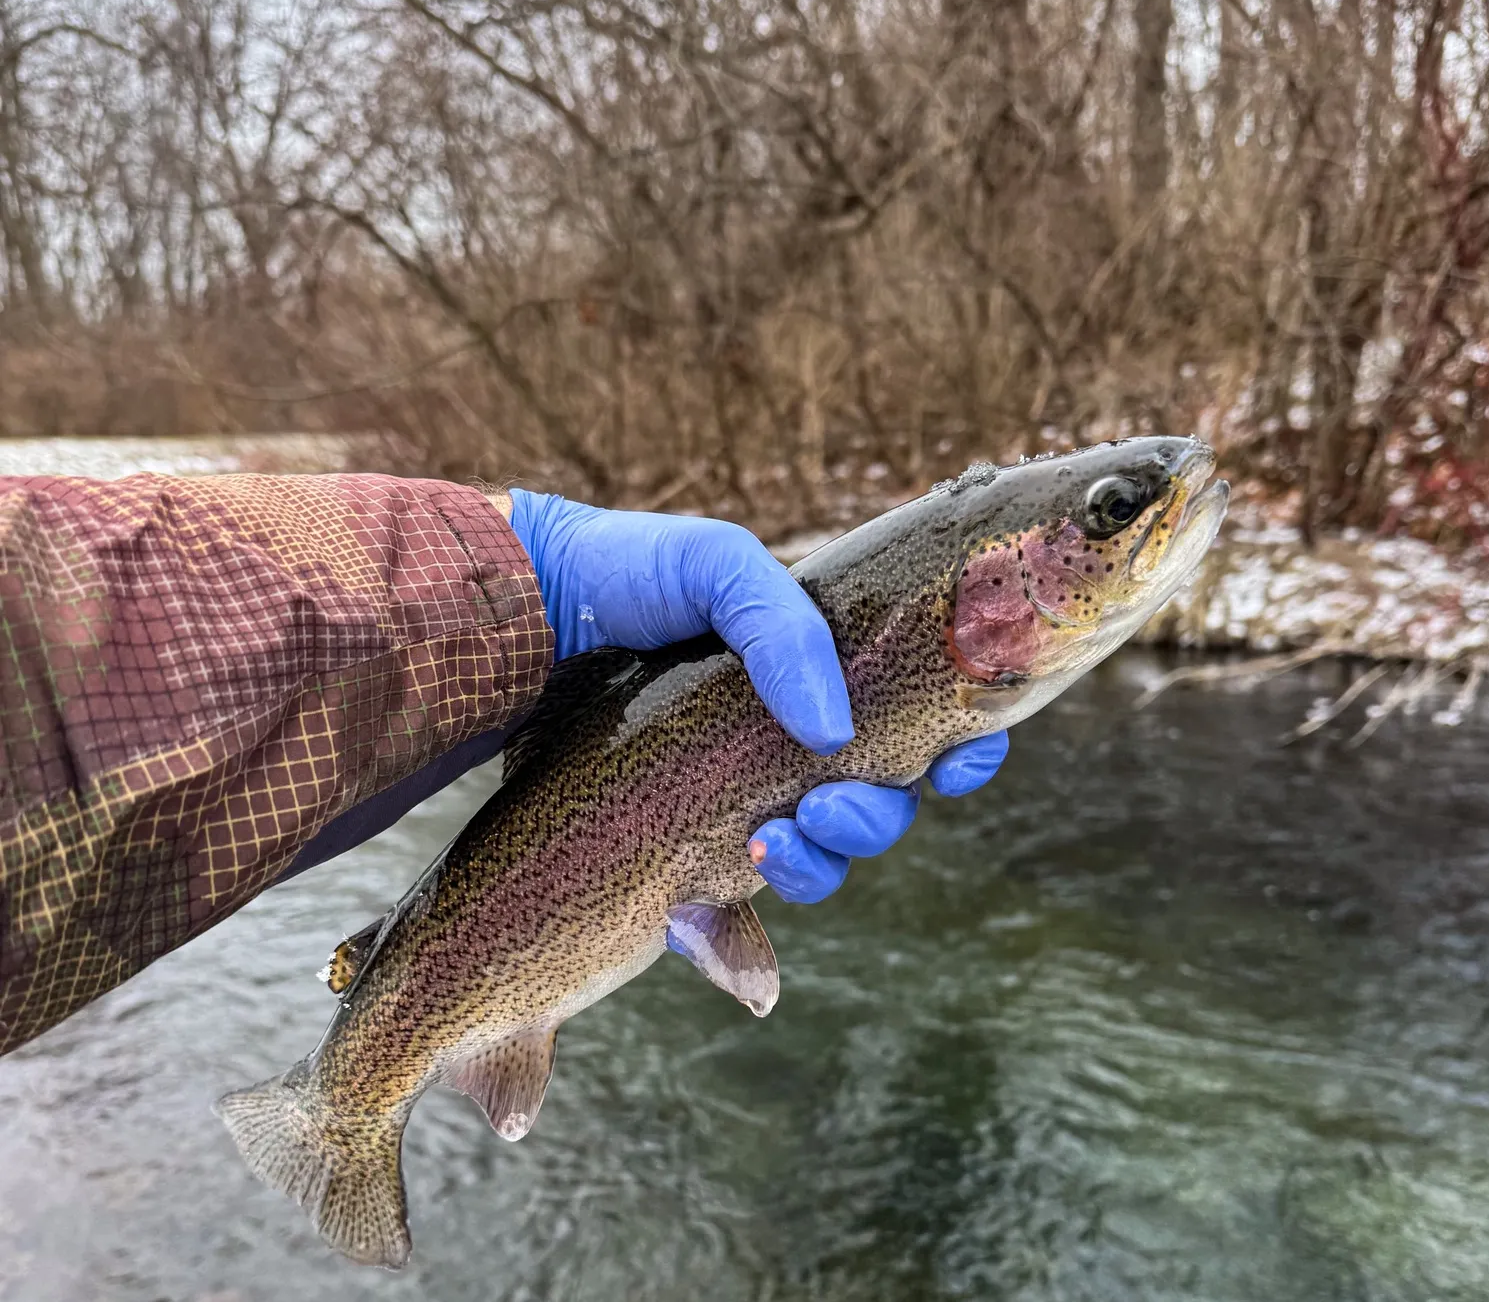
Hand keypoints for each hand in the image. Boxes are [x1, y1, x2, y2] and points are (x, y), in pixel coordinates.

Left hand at [507, 491, 1009, 905]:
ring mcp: (727, 795)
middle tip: (820, 810)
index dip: (958, 754)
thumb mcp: (714, 565)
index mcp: (815, 675)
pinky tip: (696, 927)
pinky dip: (727, 936)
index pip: (918, 723)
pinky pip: (721, 910)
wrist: (518, 612)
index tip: (956, 765)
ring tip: (761, 851)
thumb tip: (834, 730)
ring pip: (811, 863)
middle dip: (871, 823)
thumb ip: (782, 626)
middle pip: (875, 808)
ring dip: (813, 871)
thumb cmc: (624, 571)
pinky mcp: (668, 842)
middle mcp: (782, 741)